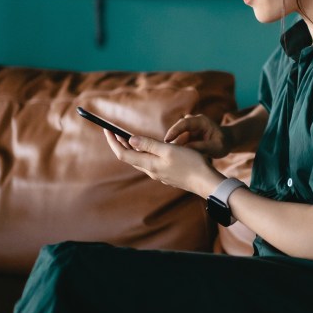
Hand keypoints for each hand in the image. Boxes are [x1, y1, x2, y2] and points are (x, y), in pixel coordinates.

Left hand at [102, 130, 220, 196]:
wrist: (206, 182)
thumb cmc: (190, 164)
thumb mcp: (169, 150)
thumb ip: (149, 145)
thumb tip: (129, 140)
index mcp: (149, 164)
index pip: (123, 154)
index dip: (113, 142)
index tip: (107, 130)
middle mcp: (151, 171)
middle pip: (130, 157)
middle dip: (120, 144)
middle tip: (114, 131)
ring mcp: (159, 174)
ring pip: (140, 160)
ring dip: (132, 148)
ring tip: (128, 137)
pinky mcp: (167, 174)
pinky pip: (151, 162)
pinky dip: (145, 153)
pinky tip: (150, 148)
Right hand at [162, 113, 234, 157]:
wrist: (225, 141)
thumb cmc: (223, 143)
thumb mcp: (216, 147)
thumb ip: (203, 147)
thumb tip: (187, 149)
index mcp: (201, 121)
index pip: (185, 123)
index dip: (175, 130)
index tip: (167, 139)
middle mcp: (192, 122)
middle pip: (177, 130)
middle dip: (172, 141)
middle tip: (166, 154)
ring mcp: (188, 129)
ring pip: (176, 138)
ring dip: (174, 147)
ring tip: (171, 159)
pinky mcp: (185, 136)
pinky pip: (178, 142)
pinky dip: (176, 150)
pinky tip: (174, 159)